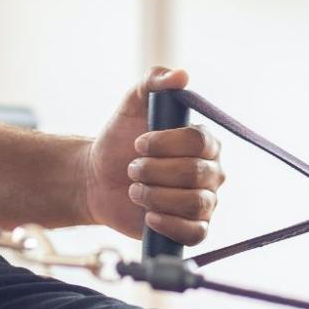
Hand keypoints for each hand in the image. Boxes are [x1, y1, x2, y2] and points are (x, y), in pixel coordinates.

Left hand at [80, 66, 225, 243]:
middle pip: (196, 174)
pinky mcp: (192, 229)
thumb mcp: (131, 104)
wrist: (97, 179)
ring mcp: (204, 202)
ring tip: (135, 189)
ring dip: (155, 197)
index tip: (138, 144)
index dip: (166, 145)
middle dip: (154, 172)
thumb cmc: (119, 139)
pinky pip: (195, 233)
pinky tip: (148, 216)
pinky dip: (169, 224)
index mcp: (204, 142)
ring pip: (194, 204)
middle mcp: (211, 172)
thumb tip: (182, 75)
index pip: (200, 142)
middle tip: (131, 168)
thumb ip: (154, 81)